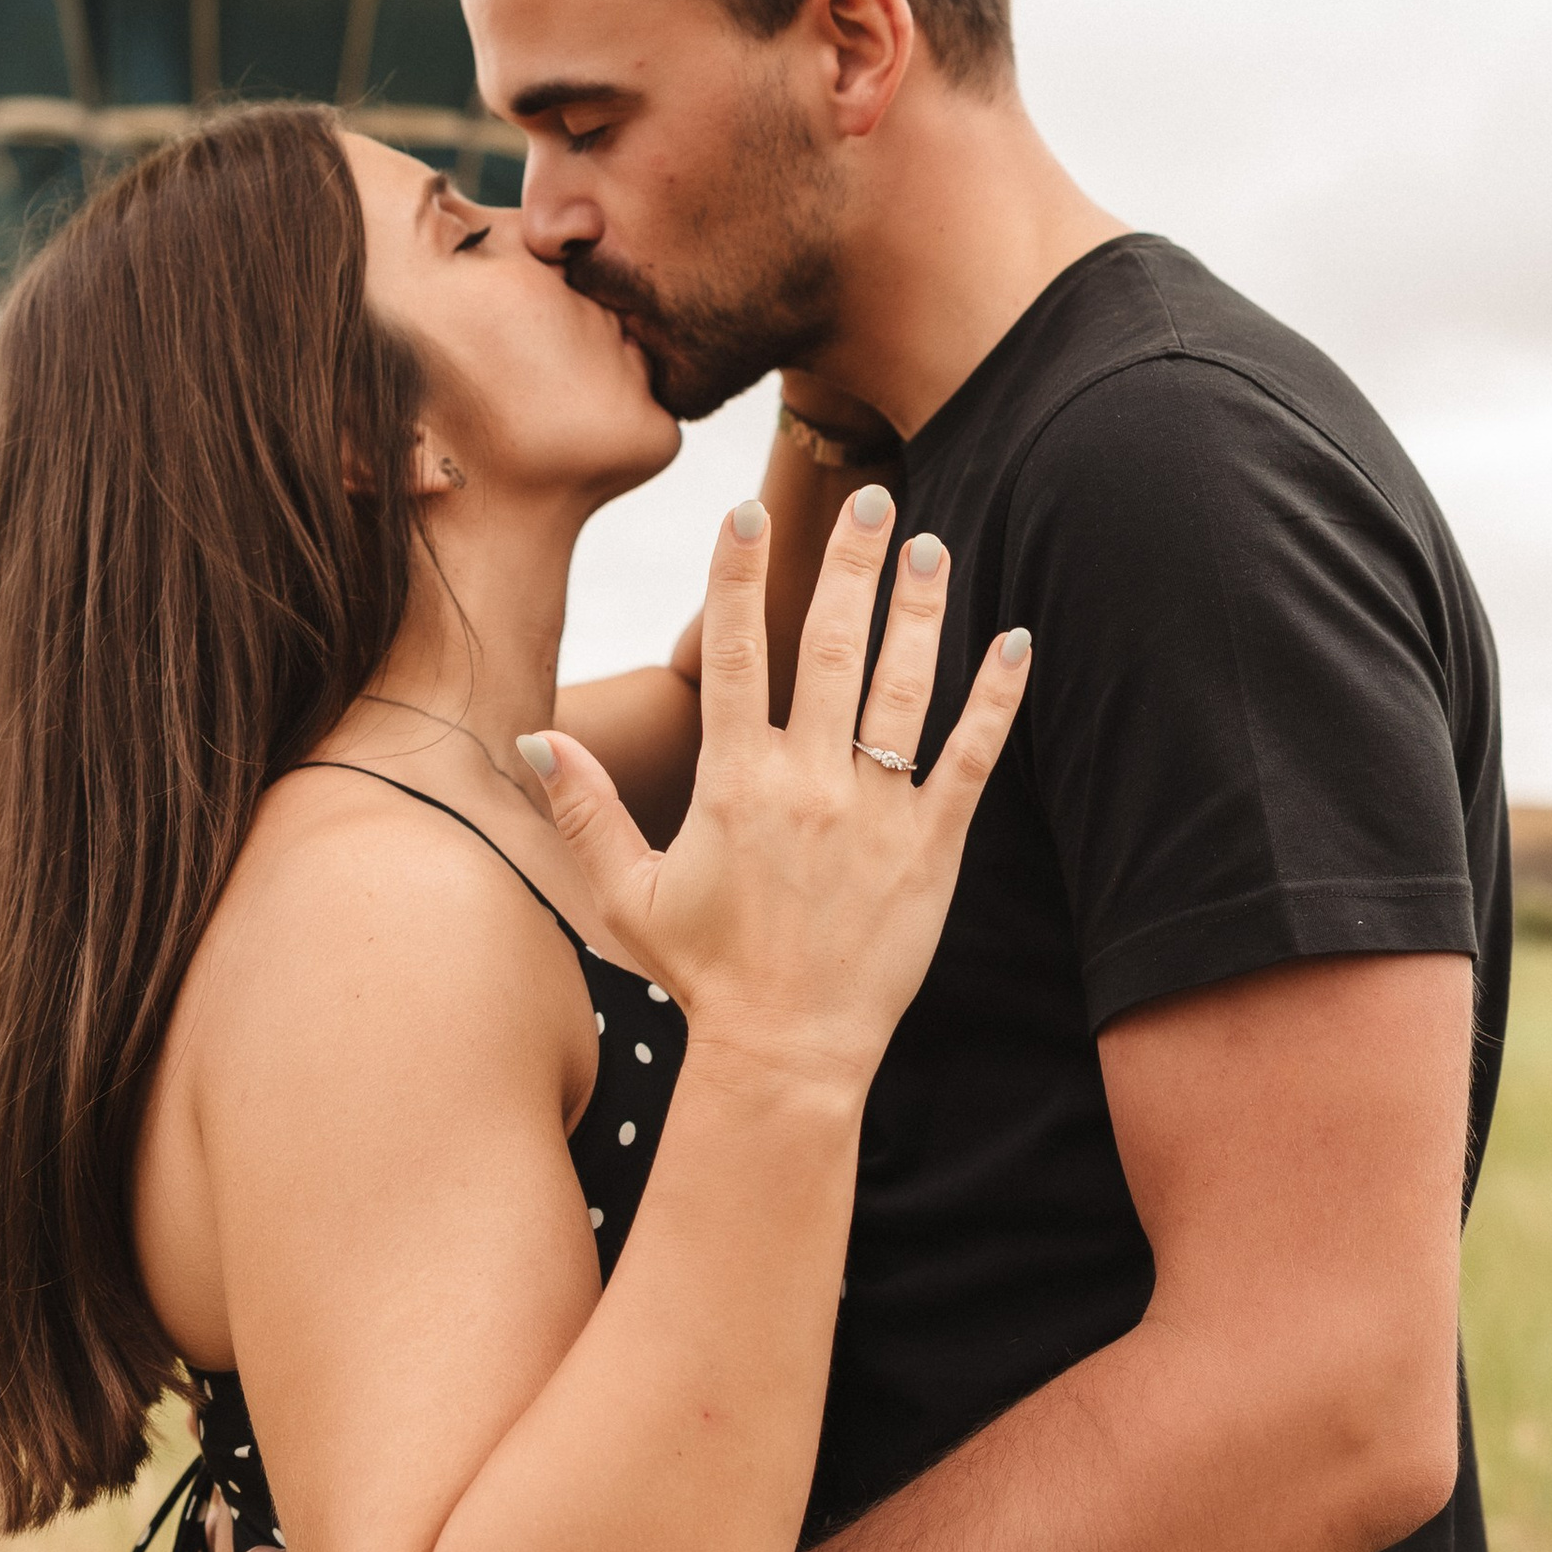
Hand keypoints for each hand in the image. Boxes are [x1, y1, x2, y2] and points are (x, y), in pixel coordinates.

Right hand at [525, 485, 1027, 1098]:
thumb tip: (535, 738)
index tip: (746, 511)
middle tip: (866, 497)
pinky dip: (996, 697)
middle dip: (846, 564)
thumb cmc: (706, 974)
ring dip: (921, 610)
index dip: (738, 576)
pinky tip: (1016, 642)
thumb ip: (584, 810)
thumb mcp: (628, 894)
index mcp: (735, 783)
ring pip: (903, 687)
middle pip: (829, 647)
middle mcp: (807, 783)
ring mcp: (876, 811)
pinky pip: (969, 756)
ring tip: (931, 546)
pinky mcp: (932, 846)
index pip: (735, 654)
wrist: (787, 1054)